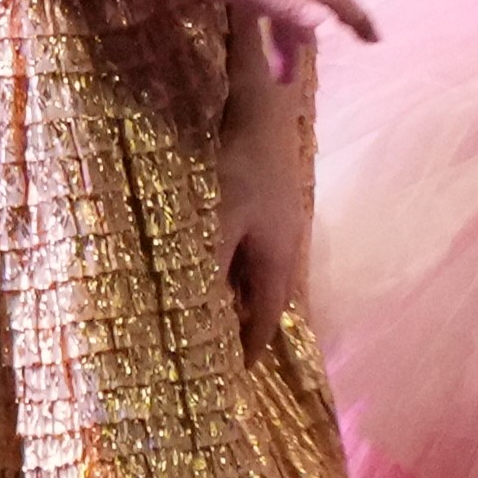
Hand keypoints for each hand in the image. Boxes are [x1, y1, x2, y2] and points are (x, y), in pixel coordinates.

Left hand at [136, 0, 375, 78]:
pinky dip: (262, 5)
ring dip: (277, 28)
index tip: (374, 40)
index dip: (353, 17)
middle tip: (289, 78)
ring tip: (267, 64)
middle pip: (302, 0)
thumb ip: (278, 2)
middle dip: (300, 40)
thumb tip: (324, 24)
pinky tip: (247, 6)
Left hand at [215, 73, 316, 344]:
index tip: (235, 371)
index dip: (252, 345)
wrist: (261, 105)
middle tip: (217, 344)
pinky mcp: (266, 197)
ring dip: (238, 289)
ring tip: (210, 307)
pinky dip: (234, 260)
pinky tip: (212, 255)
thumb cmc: (237, 166)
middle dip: (245, 320)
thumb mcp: (216, 221)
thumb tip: (192, 313)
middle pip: (266, 295)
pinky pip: (251, 244)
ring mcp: (278, 219)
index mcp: (277, 260)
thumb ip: (206, 267)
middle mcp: (285, 245)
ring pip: (258, 268)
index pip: (268, 317)